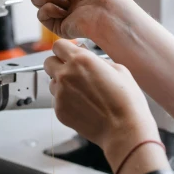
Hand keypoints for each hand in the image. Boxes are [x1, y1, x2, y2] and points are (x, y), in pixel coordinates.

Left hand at [45, 40, 158, 167]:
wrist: (123, 128)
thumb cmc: (125, 100)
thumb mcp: (118, 68)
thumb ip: (95, 58)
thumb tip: (84, 54)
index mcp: (81, 60)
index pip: (58, 45)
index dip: (65, 49)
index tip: (69, 54)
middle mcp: (66, 75)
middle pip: (48, 62)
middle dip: (58, 64)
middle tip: (72, 72)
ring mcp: (60, 94)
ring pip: (52, 82)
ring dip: (62, 84)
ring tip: (82, 92)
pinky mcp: (59, 110)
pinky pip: (56, 100)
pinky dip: (66, 100)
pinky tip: (83, 105)